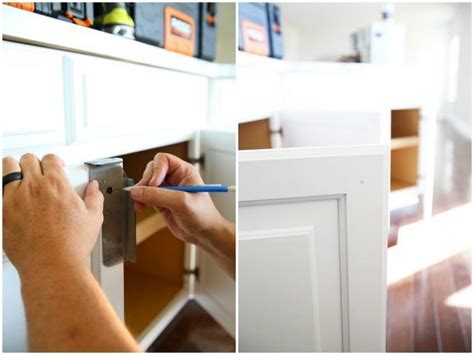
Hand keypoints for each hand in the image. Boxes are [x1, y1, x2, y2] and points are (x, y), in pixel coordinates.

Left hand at [2, 154, 103, 277]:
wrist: (52, 266)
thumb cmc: (71, 245)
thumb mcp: (93, 218)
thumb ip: (94, 198)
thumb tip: (93, 189)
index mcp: (57, 184)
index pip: (50, 158)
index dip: (54, 161)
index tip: (56, 166)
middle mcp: (34, 187)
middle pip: (27, 160)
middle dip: (34, 163)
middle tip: (38, 171)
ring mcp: (14, 199)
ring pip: (7, 169)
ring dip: (14, 170)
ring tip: (19, 176)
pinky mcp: (3, 213)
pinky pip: (0, 193)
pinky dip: (7, 193)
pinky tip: (14, 199)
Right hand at [130, 153, 234, 277]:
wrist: (204, 234)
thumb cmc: (203, 216)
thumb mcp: (181, 202)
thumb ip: (159, 195)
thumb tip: (138, 191)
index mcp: (185, 172)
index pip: (164, 160)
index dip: (156, 169)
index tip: (154, 184)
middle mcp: (175, 178)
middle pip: (152, 170)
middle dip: (146, 181)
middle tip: (143, 193)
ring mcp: (168, 190)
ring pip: (147, 183)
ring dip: (140, 192)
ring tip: (139, 203)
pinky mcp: (162, 202)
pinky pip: (146, 196)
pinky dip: (140, 200)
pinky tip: (139, 207)